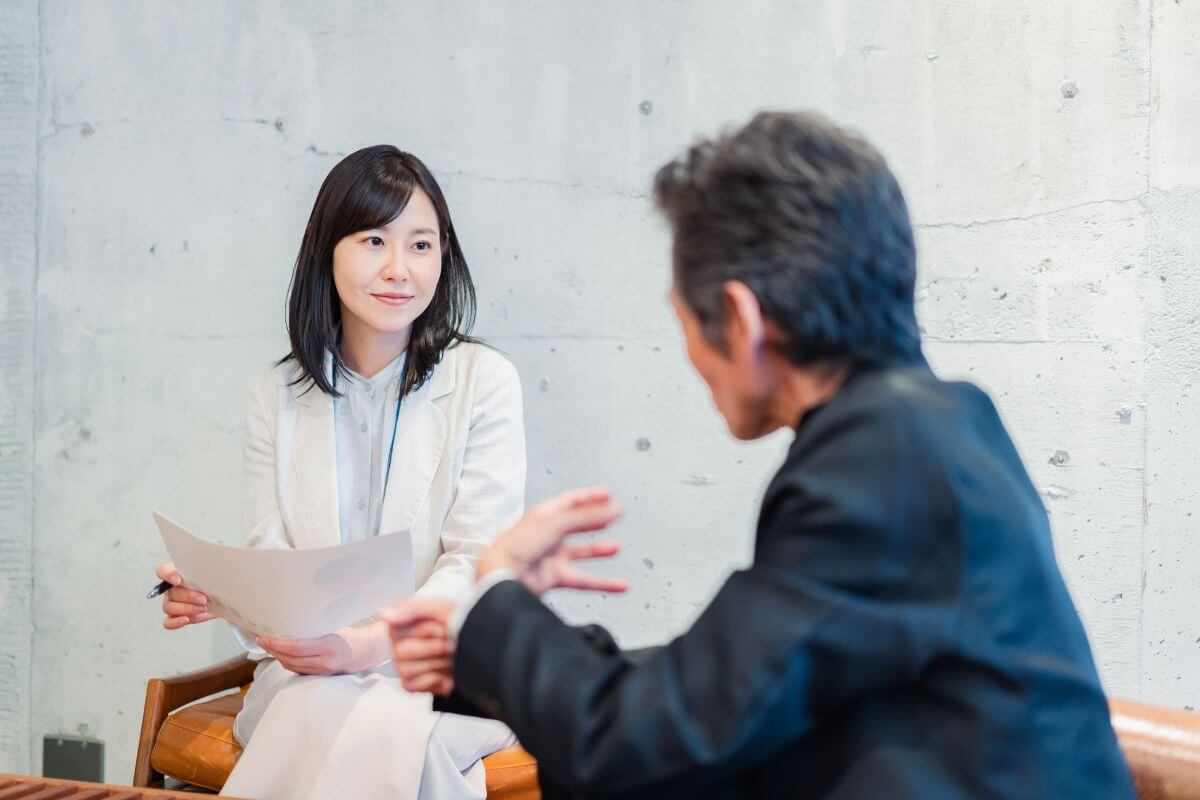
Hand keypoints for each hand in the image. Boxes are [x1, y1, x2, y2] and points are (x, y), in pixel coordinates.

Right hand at [157, 561, 214, 629]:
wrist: (222, 597)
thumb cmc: (215, 582)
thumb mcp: (213, 572)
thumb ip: (207, 569)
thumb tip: (213, 567)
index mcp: (177, 573)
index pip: (163, 570)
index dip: (167, 574)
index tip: (178, 580)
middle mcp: (172, 588)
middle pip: (171, 592)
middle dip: (188, 596)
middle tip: (203, 598)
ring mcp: (172, 603)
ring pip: (169, 607)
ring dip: (187, 609)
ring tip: (203, 608)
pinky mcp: (176, 617)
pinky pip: (168, 622)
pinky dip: (176, 622)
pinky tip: (186, 619)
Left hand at [256, 621, 389, 675]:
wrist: (364, 653)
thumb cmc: (348, 635)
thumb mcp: (334, 626)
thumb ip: (315, 626)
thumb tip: (292, 617)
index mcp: (327, 646)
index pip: (295, 648)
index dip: (277, 644)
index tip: (265, 637)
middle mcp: (323, 662)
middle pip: (289, 659)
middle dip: (273, 650)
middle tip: (262, 640)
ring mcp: (321, 671)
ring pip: (291, 666)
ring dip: (277, 656)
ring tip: (268, 645)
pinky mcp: (319, 676)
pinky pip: (297, 670)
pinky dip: (287, 662)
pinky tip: (281, 653)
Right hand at [380, 598, 456, 695]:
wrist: (479, 643)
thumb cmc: (458, 623)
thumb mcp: (439, 608)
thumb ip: (412, 608)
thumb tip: (384, 614)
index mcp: (401, 624)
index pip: (399, 629)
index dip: (428, 630)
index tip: (443, 627)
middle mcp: (398, 644)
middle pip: (402, 651)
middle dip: (435, 648)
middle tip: (450, 643)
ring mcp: (403, 665)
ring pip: (407, 670)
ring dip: (437, 664)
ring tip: (450, 657)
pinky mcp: (411, 683)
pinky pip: (412, 685)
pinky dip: (434, 681)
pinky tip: (445, 673)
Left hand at [477, 486, 628, 595]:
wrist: (501, 577)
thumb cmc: (517, 546)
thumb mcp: (556, 524)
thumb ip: (588, 517)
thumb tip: (615, 508)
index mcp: (543, 515)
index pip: (570, 501)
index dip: (589, 497)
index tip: (607, 494)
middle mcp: (547, 534)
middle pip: (576, 524)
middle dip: (595, 519)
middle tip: (613, 515)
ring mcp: (550, 556)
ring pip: (579, 552)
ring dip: (597, 550)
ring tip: (615, 548)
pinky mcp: (553, 577)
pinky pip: (582, 579)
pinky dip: (601, 582)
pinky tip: (618, 584)